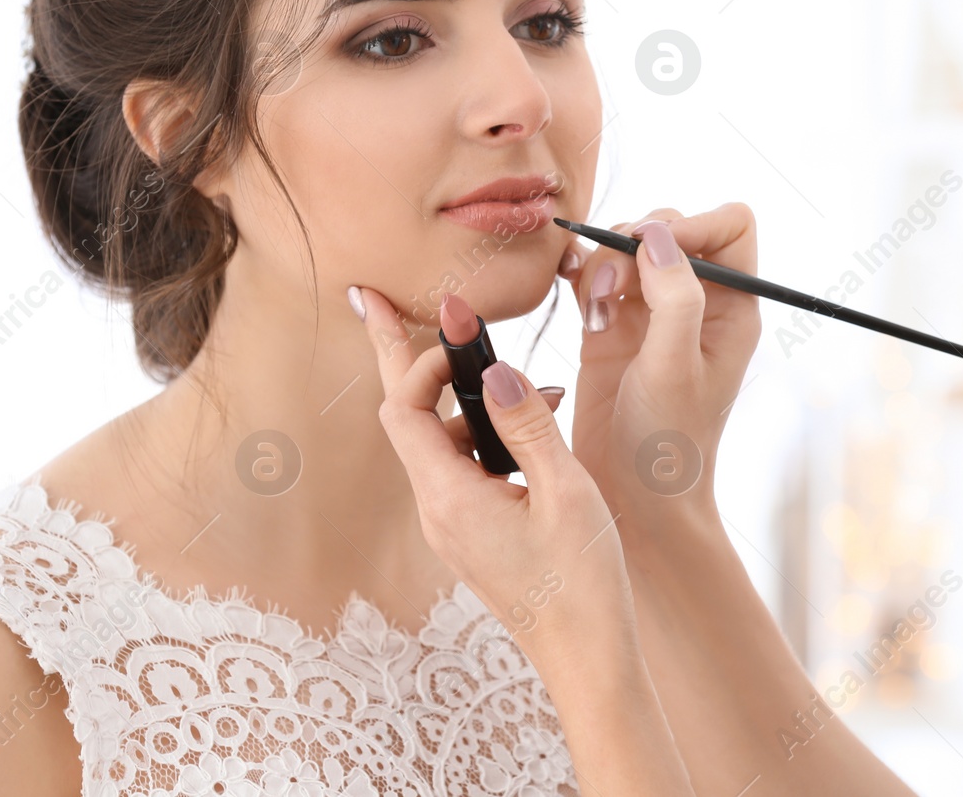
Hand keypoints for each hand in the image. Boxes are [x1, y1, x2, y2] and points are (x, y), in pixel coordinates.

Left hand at [349, 285, 634, 657]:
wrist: (588, 660)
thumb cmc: (583, 583)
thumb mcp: (565, 492)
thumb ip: (527, 424)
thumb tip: (493, 368)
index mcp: (450, 499)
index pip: (404, 410)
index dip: (423, 361)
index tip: (459, 328)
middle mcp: (438, 511)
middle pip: (404, 417)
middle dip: (397, 357)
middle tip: (374, 300)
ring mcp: (451, 525)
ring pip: (436, 442)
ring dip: (464, 402)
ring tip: (515, 378)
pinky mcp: (470, 533)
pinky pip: (459, 468)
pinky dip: (482, 436)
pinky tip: (528, 428)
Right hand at [558, 204, 761, 521]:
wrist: (630, 497)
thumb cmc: (667, 445)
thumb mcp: (674, 368)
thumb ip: (674, 298)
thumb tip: (658, 234)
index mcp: (732, 308)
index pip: (729, 225)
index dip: (693, 224)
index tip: (652, 250)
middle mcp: (695, 302)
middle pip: (667, 229)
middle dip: (632, 245)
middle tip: (612, 293)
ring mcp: (649, 312)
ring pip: (625, 247)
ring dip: (602, 266)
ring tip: (595, 316)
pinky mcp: (609, 326)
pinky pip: (593, 275)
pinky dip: (579, 275)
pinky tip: (575, 300)